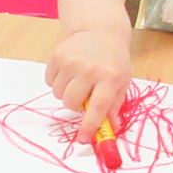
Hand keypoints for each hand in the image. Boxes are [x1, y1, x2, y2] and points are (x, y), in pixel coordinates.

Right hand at [45, 27, 133, 142]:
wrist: (101, 32)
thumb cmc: (113, 61)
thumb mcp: (122, 82)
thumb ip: (115, 106)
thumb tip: (111, 128)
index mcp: (110, 77)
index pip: (98, 107)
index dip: (90, 126)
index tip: (83, 140)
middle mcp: (90, 69)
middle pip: (72, 103)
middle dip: (76, 106)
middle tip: (85, 96)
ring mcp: (71, 61)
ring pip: (59, 94)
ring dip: (67, 93)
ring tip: (77, 82)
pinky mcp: (57, 56)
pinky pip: (50, 82)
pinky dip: (57, 82)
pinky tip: (69, 72)